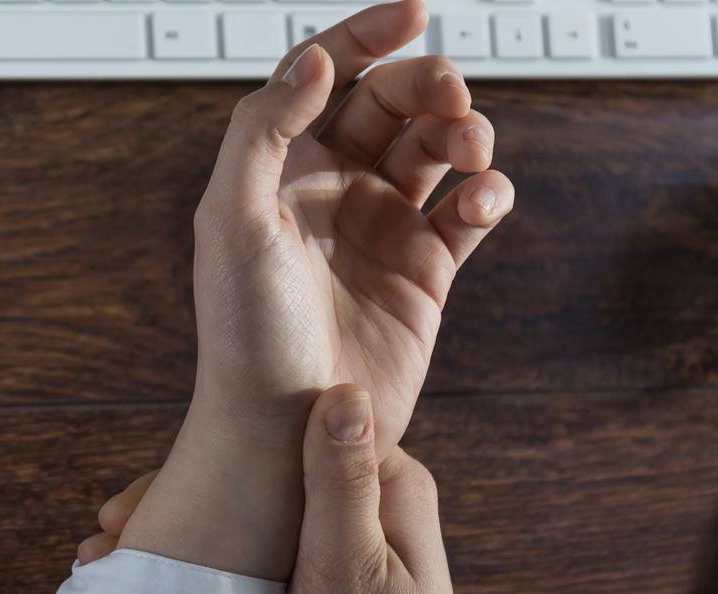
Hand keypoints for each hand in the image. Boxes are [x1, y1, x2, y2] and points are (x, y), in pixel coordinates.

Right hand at [82, 385, 459, 593]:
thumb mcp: (355, 568)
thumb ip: (344, 483)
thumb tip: (344, 389)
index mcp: (389, 484)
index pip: (297, 433)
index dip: (222, 449)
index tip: (158, 484)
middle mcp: (370, 502)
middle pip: (267, 472)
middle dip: (192, 493)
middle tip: (119, 524)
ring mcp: (348, 537)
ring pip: (258, 512)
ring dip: (192, 526)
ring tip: (120, 552)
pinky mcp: (327, 571)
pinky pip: (262, 549)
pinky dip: (212, 558)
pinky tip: (161, 576)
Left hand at [192, 0, 511, 457]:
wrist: (285, 429)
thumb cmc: (245, 333)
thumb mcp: (231, 218)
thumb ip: (264, 127)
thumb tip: (312, 59)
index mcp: (282, 166)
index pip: (326, 75)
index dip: (367, 37)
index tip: (414, 13)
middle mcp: (335, 187)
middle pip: (394, 104)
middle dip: (429, 86)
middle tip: (451, 99)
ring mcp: (383, 225)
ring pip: (438, 149)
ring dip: (464, 134)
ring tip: (469, 153)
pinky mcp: (427, 269)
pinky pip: (467, 212)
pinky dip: (486, 195)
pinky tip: (481, 201)